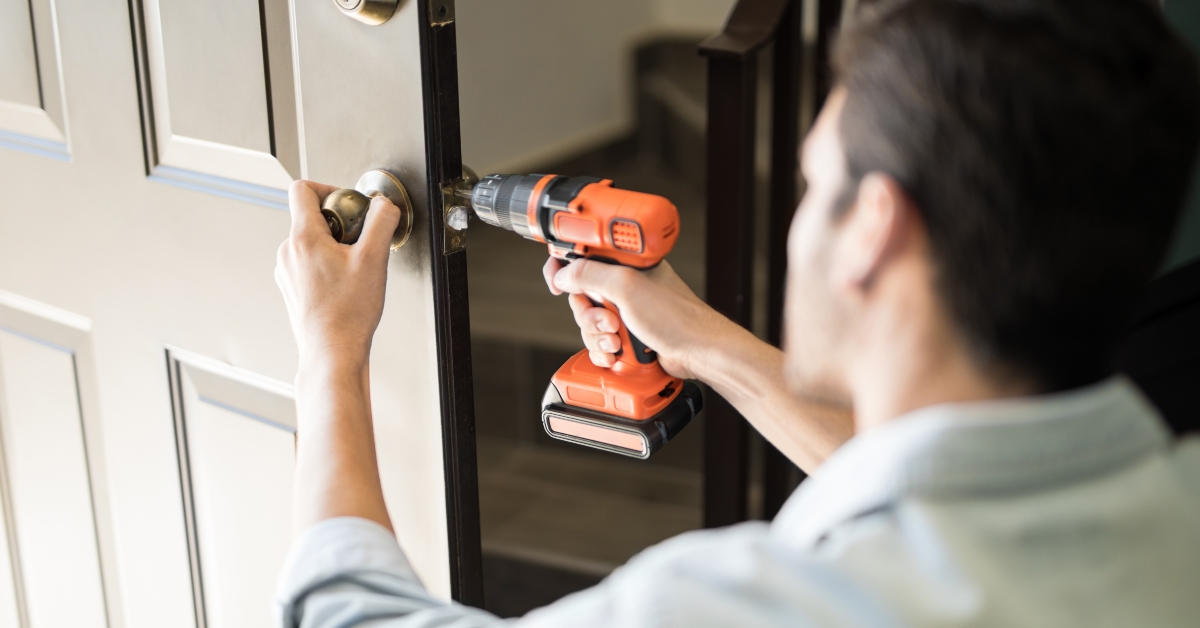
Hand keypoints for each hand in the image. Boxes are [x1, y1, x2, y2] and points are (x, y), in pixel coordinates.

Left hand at [275, 180, 399, 367]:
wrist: (333, 352)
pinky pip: (309, 263)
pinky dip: (327, 265)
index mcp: (303, 238)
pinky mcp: (292, 288)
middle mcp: (288, 252)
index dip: (330, 188)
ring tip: (354, 269)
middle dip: (340, 223)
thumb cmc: (348, 313)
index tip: (349, 204)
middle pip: (311, 216)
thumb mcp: (374, 259)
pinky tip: (345, 285)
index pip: (303, 189)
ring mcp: (287, 272)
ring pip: (311, 241)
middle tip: (360, 244)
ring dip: (334, 246)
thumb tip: (384, 203)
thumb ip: (381, 222)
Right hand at [544, 257, 735, 380]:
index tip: (556, 284)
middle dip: (588, 315)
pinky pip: (600, 341)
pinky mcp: (628, 333)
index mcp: (624, 264)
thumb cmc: (675, 316)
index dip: (564, 269)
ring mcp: (626, 311)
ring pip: (589, 323)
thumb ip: (590, 275)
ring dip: (598, 336)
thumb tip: (564, 274)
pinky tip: (618, 354)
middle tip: (607, 321)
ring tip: (619, 340)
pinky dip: (604, 350)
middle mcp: (624, 285)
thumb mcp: (626, 287)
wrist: (697, 351)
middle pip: (580, 296)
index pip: (583, 257)